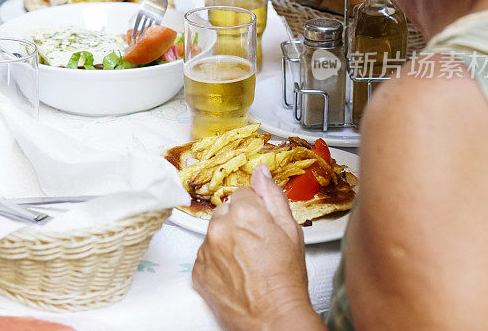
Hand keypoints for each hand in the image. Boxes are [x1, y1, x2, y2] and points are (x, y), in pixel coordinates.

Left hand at [193, 165, 320, 330]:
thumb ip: (273, 196)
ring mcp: (205, 250)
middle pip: (225, 212)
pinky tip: (236, 272)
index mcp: (243, 213)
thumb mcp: (290, 231)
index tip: (262, 223)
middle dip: (238, 222)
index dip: (255, 208)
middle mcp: (219, 228)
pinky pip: (205, 255)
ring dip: (227, 241)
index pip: (242, 193)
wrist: (272, 320)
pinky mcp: (197, 270)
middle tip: (257, 245)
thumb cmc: (284, 280)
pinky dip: (217, 261)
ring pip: (214, 233)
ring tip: (248, 262)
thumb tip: (261, 173)